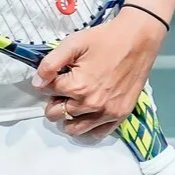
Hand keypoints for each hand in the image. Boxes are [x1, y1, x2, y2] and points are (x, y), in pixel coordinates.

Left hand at [32, 10, 164, 136]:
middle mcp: (90, 104)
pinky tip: (84, 118)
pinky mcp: (119, 115)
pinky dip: (86, 130)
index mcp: (77, 86)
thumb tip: (37, 83)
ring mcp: (106, 113)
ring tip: (73, 103)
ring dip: (67, 118)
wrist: (137, 40)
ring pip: (73, 129)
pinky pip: (96, 135)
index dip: (48, 82)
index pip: (46, 92)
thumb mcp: (73, 43)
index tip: (57, 75)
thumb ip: (50, 64)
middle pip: (56, 113)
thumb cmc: (104, 40)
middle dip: (54, 101)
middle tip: (64, 89)